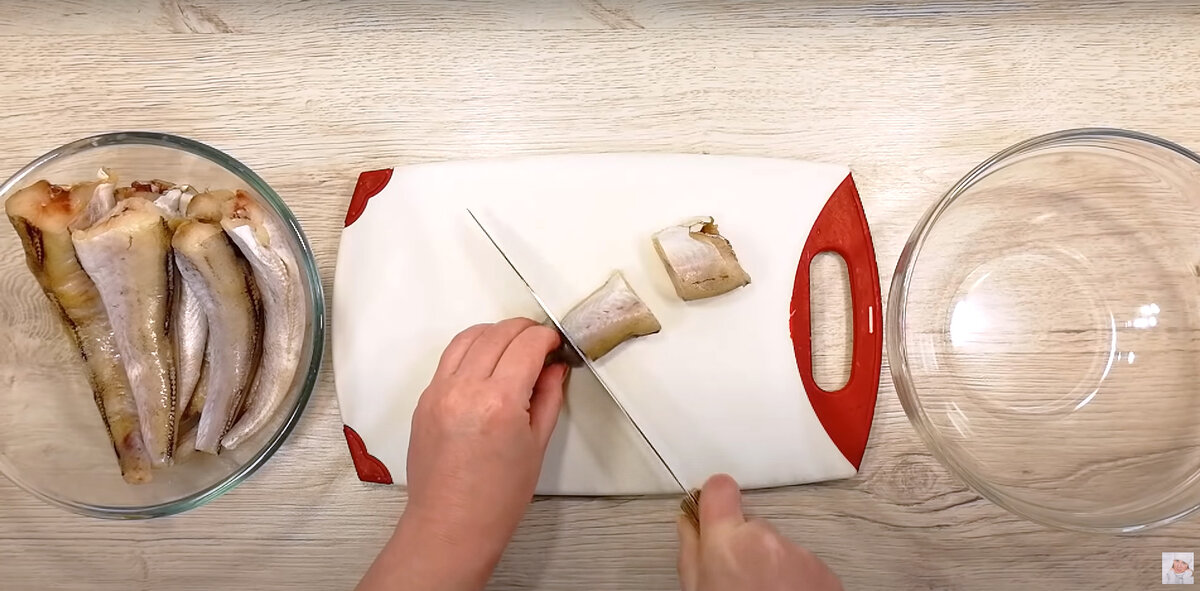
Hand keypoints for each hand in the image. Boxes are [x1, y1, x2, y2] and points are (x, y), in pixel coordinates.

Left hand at [357, 318, 567, 590]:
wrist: (451, 524)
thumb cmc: (497, 497)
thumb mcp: (537, 444)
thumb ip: (548, 396)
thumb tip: (554, 366)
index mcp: (499, 402)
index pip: (527, 345)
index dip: (546, 337)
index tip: (555, 343)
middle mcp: (464, 389)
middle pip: (497, 333)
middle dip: (523, 329)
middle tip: (540, 341)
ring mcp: (439, 392)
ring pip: (468, 337)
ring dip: (495, 333)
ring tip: (513, 346)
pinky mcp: (424, 399)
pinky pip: (448, 358)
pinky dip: (471, 350)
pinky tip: (487, 363)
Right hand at [677, 474, 843, 590]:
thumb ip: (691, 553)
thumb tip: (688, 525)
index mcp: (727, 542)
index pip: (719, 489)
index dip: (714, 500)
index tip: (712, 512)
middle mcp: (766, 539)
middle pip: (750, 525)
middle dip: (743, 547)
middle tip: (737, 582)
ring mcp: (800, 554)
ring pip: (778, 547)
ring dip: (771, 566)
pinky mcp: (825, 572)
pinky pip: (802, 565)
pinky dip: (794, 580)